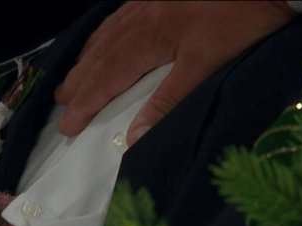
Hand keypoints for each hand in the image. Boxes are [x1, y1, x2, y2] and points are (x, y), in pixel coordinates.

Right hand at [55, 1, 297, 145]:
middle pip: (99, 56)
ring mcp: (147, 4)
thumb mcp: (206, 63)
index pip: (105, 79)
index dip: (85, 105)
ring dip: (87, 59)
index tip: (67, 127)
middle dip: (79, 82)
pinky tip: (107, 37)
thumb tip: (134, 136)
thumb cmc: (240, 19)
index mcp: (147, 39)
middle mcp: (140, 19)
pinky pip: (120, 17)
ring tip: (73, 76)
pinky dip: (105, 34)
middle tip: (61, 104)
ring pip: (107, 35)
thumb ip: (167, 100)